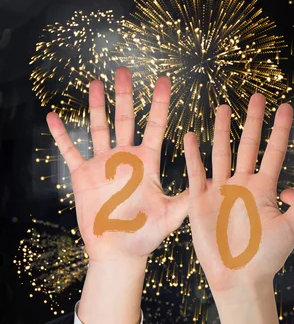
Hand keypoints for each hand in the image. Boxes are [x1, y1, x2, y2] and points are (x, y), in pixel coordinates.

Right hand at [46, 67, 187, 323]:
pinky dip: (62, 136)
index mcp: (148, 162)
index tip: (165, 81)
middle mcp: (126, 158)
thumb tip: (209, 180)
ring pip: (99, 128)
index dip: (160, 104)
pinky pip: (70, 152)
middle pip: (125, 119)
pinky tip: (54, 117)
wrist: (120, 252)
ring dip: (96, 106)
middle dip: (125, 95)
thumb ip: (188, 196)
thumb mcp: (173, 214)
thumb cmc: (148, 234)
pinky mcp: (83, 176)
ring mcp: (103, 165)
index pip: (156, 126)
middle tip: (125, 70)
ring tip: (95, 83)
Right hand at [184, 95, 293, 293]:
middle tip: (257, 97)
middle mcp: (243, 185)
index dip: (280, 130)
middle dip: (253, 121)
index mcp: (265, 189)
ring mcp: (221, 191)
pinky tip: (191, 136)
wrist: (238, 279)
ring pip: (221, 152)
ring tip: (223, 108)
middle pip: (248, 145)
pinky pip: (196, 172)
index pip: (274, 152)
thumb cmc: (267, 257)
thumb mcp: (292, 227)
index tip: (286, 107)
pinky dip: (193, 155)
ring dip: (221, 131)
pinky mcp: (200, 201)